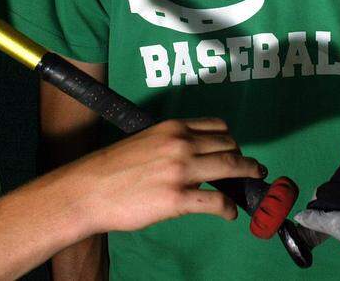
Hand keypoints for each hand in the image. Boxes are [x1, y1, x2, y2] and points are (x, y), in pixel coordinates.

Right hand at [59, 118, 263, 233]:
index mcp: (172, 128)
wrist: (88, 191)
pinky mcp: (177, 198)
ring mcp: (180, 170)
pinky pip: (216, 201)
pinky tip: (230, 213)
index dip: (231, 140)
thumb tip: (191, 156)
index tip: (235, 150)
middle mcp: (180, 143)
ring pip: (231, 167)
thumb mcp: (145, 141)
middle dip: (242, 158)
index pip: (217, 127)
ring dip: (247, 176)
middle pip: (229, 145)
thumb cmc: (111, 169)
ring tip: (252, 183)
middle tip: (248, 169)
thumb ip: (170, 144)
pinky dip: (229, 208)